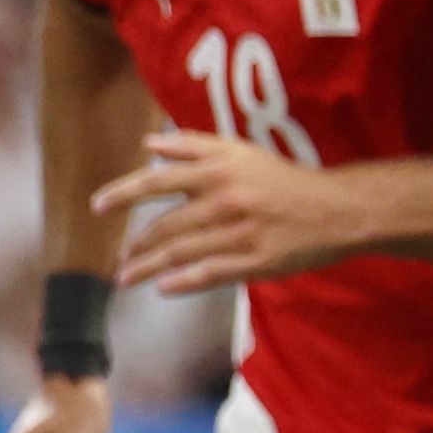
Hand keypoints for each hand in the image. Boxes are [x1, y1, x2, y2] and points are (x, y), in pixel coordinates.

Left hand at [102, 128, 367, 292]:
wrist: (336, 209)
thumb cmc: (281, 180)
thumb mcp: (240, 153)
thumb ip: (194, 147)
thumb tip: (149, 143)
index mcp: (219, 171)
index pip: (158, 181)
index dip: (123, 194)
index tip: (97, 207)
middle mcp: (226, 200)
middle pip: (165, 226)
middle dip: (136, 245)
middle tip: (121, 258)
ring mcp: (241, 233)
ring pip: (182, 254)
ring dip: (148, 268)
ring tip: (127, 279)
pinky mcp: (256, 261)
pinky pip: (209, 274)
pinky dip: (182, 283)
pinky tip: (162, 289)